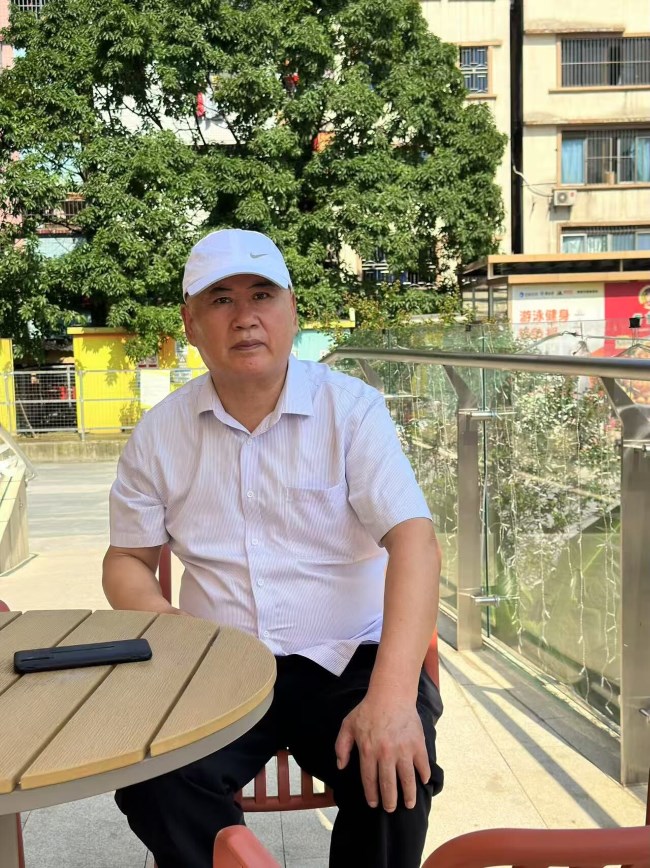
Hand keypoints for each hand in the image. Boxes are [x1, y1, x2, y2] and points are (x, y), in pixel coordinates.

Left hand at [334, 694, 429, 811]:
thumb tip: (340, 766)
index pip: (369, 780)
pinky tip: (423, 782)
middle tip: (390, 808)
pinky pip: (422, 765)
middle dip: (389, 801)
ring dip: (408, 794)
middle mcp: (385, 754)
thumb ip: (341, 746)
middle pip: (388, 785)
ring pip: (407, 779)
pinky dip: (424, 775)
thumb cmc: (368, 709)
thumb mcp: (348, 725)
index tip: (374, 803)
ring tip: (408, 804)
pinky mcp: (417, 744)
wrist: (391, 694)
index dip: (372, 795)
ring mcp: (403, 750)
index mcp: (368, 751)